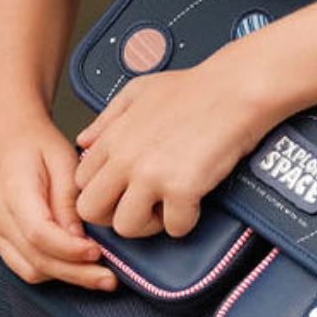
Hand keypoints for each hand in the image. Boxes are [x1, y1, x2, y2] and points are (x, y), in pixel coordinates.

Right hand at [0, 110, 116, 288]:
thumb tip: (79, 238)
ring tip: (99, 275)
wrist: (9, 134)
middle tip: (109, 279)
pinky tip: (77, 267)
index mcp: (13, 193)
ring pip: (30, 270)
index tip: (98, 252)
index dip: (71, 250)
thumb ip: (69, 201)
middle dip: (76, 274)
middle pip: (36, 260)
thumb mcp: (63, 160)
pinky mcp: (1, 238)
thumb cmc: (37, 142)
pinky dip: (52, 271)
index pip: (40, 234)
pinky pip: (24, 266)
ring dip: (65, 277)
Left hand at [74, 62, 270, 238]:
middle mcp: (125, 158)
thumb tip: (85, 141)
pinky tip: (194, 201)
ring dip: (149, 224)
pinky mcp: (183, 188)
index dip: (102, 192)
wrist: (235, 88)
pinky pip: (174, 227)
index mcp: (113, 137)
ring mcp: (152, 176)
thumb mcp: (138, 91)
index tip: (122, 191)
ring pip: (127, 228)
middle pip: (92, 211)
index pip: (80, 182)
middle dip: (115, 215)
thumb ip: (107, 118)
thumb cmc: (195, 88)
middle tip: (141, 207)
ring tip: (168, 206)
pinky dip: (187, 220)